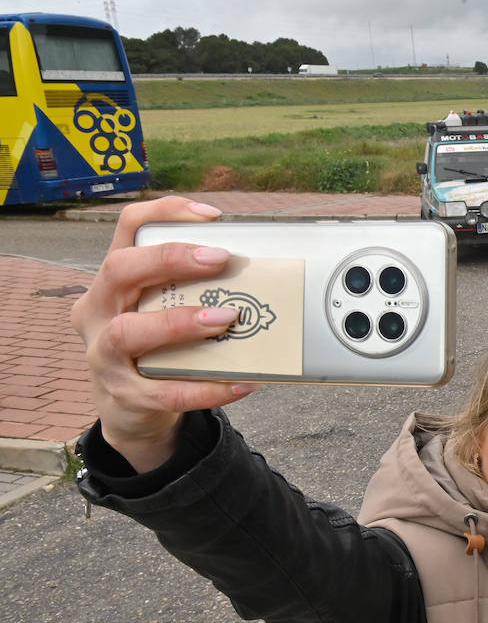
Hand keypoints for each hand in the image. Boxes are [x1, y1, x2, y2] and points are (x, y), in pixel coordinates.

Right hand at [70, 196, 260, 471]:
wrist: (130, 410)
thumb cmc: (156, 347)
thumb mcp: (160, 311)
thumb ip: (191, 291)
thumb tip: (255, 273)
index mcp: (112, 282)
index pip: (127, 230)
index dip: (164, 213)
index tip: (212, 217)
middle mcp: (98, 312)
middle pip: (118, 271)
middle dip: (170, 259)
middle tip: (220, 259)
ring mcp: (104, 356)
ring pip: (128, 332)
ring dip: (180, 323)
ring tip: (227, 320)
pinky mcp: (125, 396)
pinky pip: (166, 393)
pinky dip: (206, 389)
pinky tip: (242, 383)